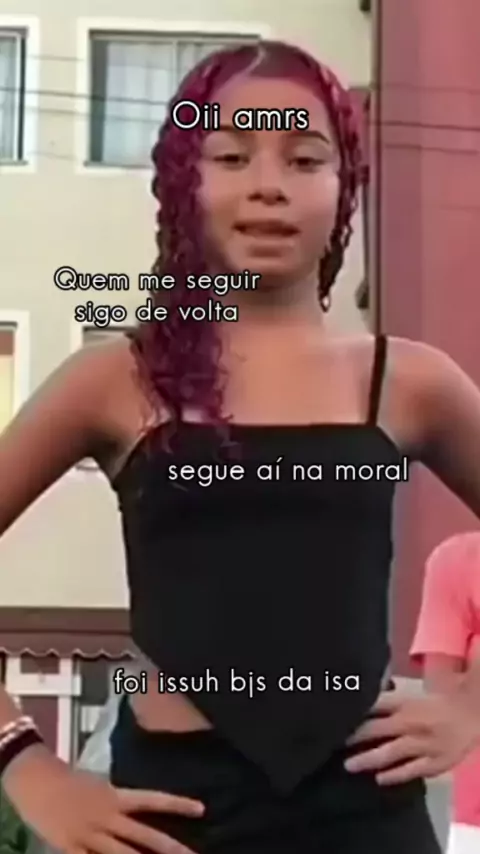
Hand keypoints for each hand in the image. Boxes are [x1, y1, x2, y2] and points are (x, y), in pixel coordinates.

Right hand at [3, 744, 203, 853]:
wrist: (37, 778)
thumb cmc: (68, 779)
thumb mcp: (98, 786)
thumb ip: (116, 800)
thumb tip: (135, 809)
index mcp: (115, 796)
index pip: (153, 800)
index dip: (177, 804)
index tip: (201, 809)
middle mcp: (108, 816)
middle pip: (144, 836)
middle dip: (170, 848)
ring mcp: (90, 835)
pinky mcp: (71, 848)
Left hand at [344, 688, 479, 784]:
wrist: (472, 713)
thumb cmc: (438, 704)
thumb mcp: (412, 696)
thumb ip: (388, 701)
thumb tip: (363, 701)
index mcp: (404, 704)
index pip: (373, 707)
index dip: (354, 713)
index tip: (335, 719)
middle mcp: (410, 723)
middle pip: (376, 730)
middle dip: (353, 737)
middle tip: (332, 743)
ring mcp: (422, 744)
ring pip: (390, 753)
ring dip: (367, 759)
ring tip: (348, 765)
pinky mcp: (435, 762)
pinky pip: (412, 770)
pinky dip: (395, 775)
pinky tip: (380, 779)